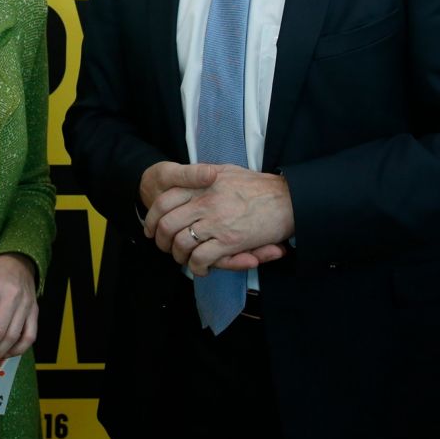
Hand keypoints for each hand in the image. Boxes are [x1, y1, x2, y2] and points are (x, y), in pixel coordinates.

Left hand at [142, 162, 292, 275]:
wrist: (287, 198)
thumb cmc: (258, 186)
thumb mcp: (227, 171)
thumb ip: (205, 174)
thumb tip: (192, 178)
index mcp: (202, 184)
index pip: (164, 201)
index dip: (153, 218)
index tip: (152, 229)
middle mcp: (205, 201)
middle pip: (167, 224)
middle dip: (161, 241)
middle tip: (166, 248)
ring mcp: (216, 221)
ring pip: (181, 243)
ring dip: (179, 256)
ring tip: (184, 259)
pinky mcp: (229, 240)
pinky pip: (201, 258)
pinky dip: (197, 266)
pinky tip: (201, 268)